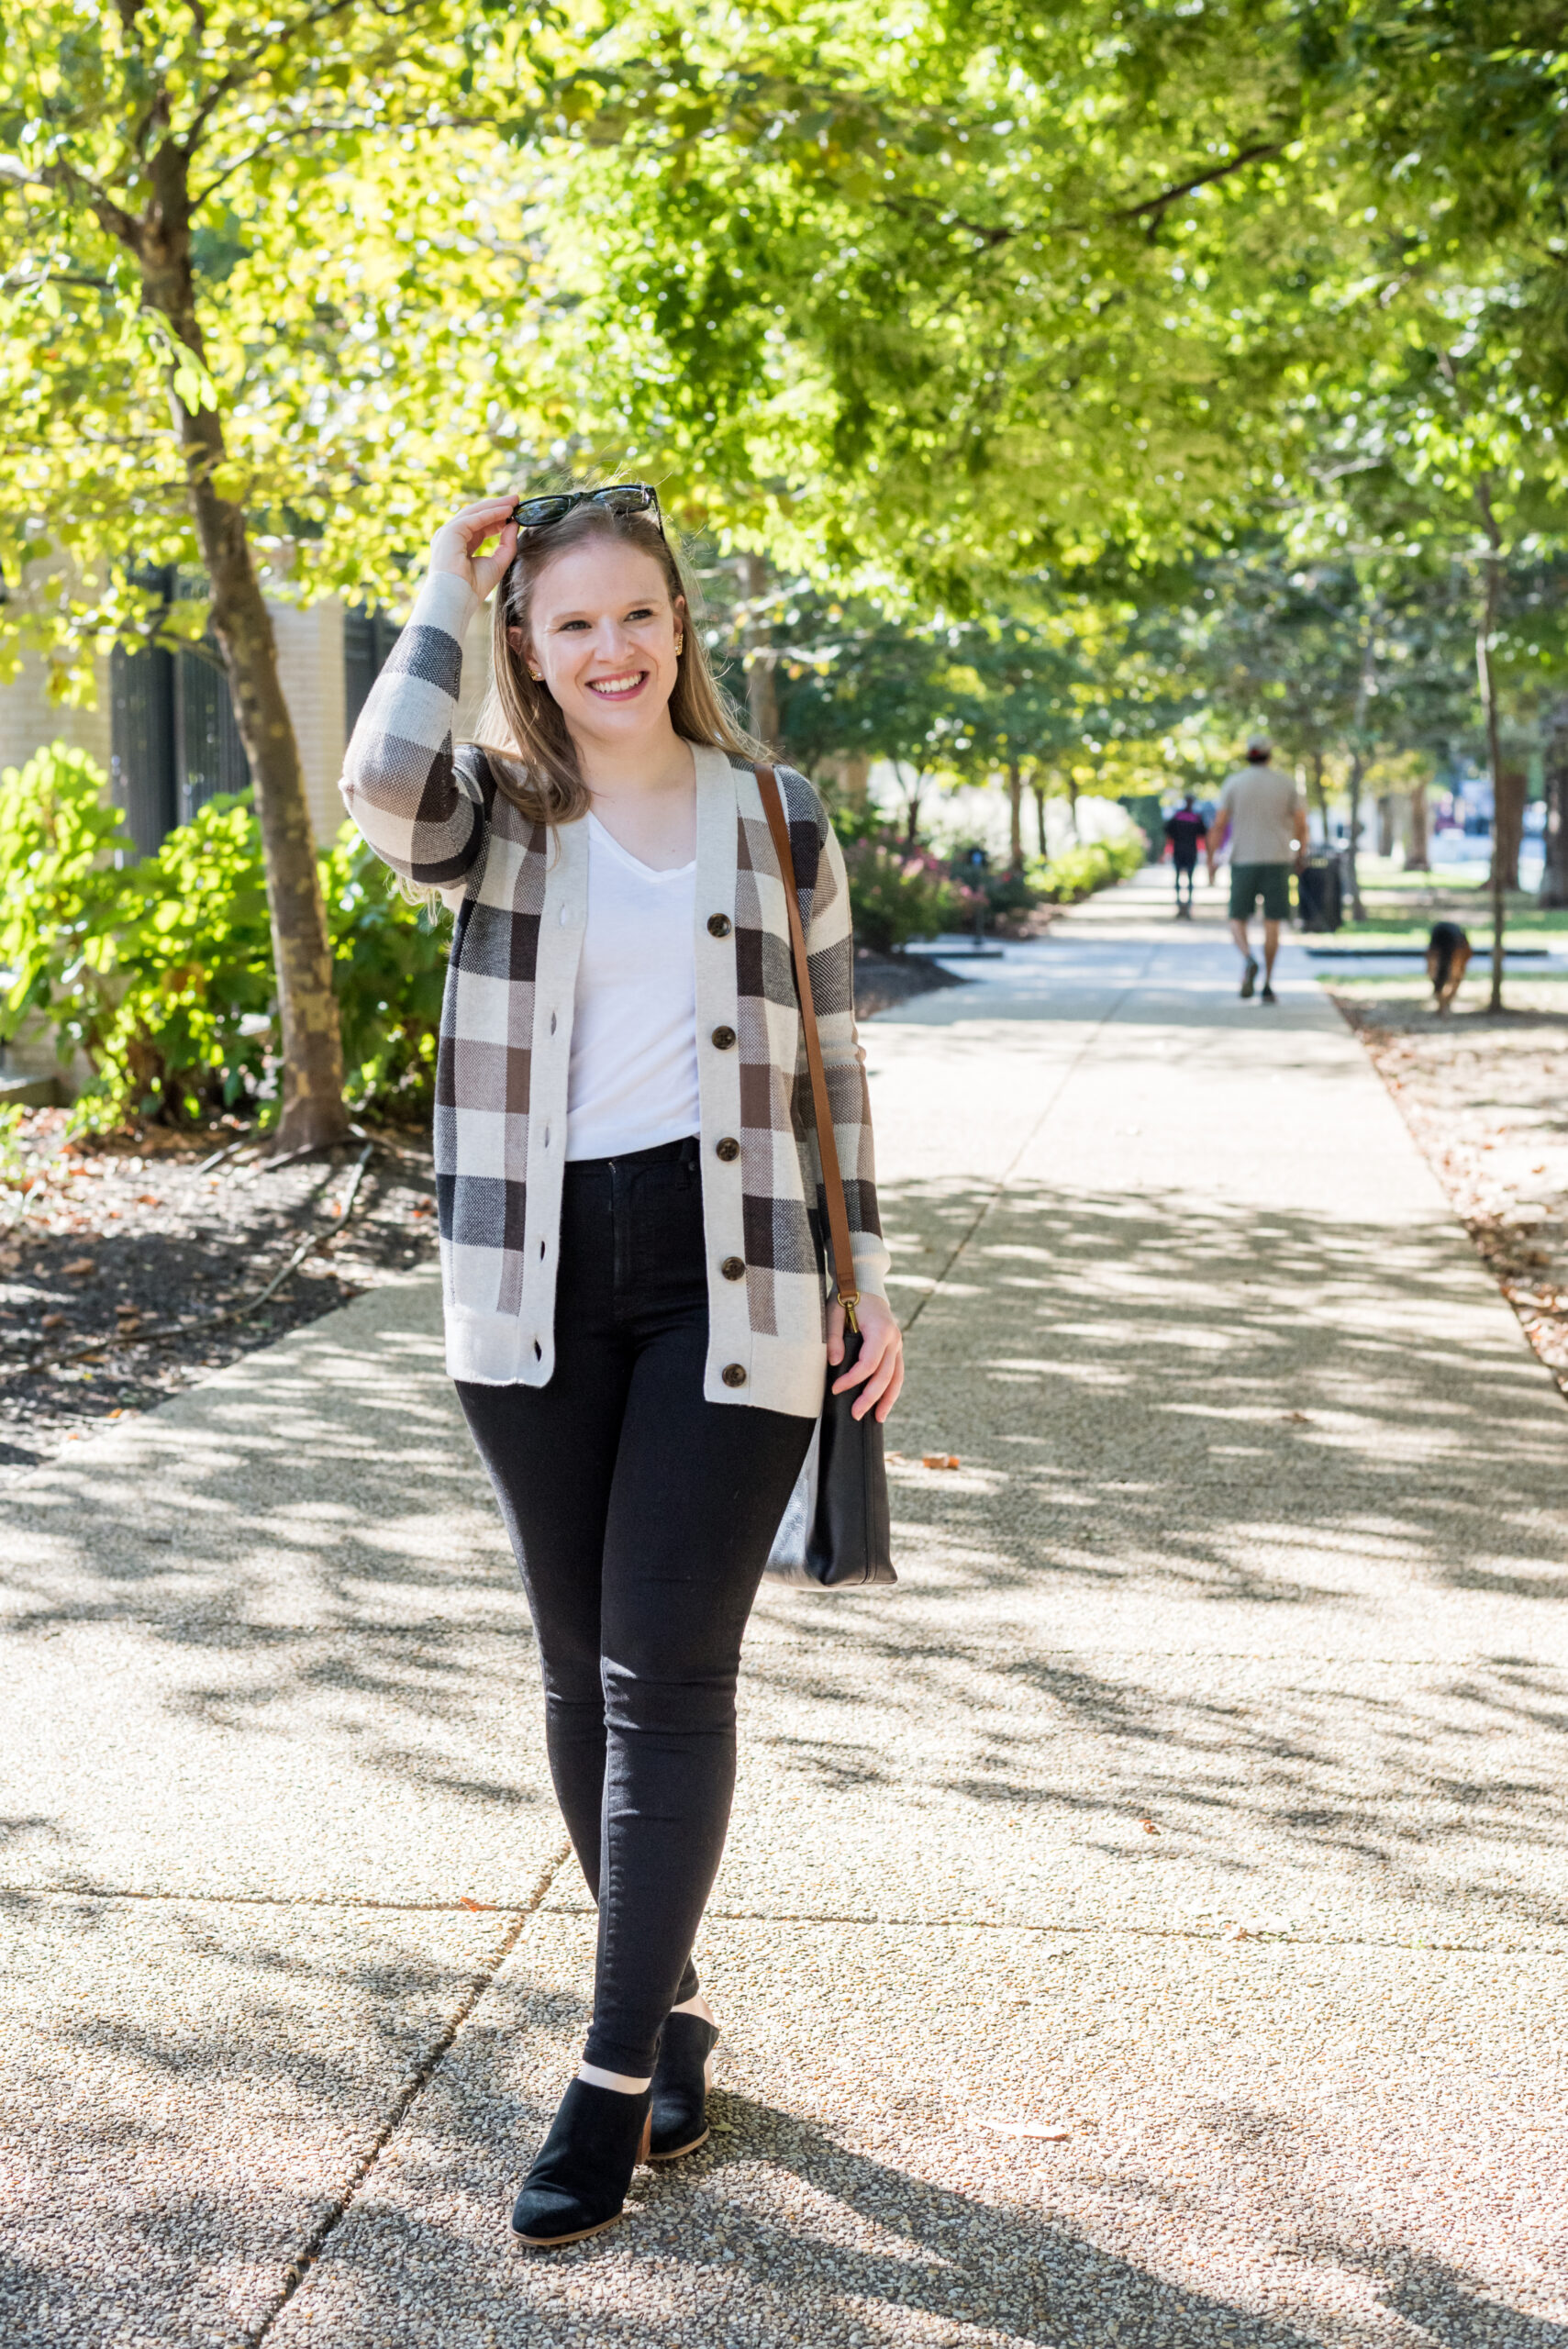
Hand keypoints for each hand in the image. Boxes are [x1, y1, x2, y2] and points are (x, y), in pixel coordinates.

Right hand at [428, 495, 519, 601]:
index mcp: (459, 545)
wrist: (457, 599)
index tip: (514, 513)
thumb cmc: (473, 588)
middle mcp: (451, 537)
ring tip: (514, 501)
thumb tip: (515, 524)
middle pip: (477, 515)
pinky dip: (492, 513)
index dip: (497, 518)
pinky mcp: (450, 532)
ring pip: (475, 512)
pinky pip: (474, 518)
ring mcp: (448, 533)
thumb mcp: (498, 563)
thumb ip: (507, 544)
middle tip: (516, 500)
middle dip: (497, 507)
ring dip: (496, 505)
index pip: (479, 526)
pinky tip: (507, 510)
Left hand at [828, 1291, 903, 1423]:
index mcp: (880, 1330)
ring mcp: (897, 1344)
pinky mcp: (895, 1348)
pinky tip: (884, 1405)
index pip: (869, 1363)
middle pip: (885, 1375)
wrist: (863, 1283)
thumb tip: (835, 1363)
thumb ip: (833, 1337)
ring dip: (888, 1399)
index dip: (853, 1380)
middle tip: (855, 1414)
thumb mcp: (833, 1312)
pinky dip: (892, 1390)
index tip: (836, 1389)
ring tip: (877, 1419)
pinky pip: (897, 1373)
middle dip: (870, 1397)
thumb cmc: (845, 1296)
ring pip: (897, 1377)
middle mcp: (893, 1339)